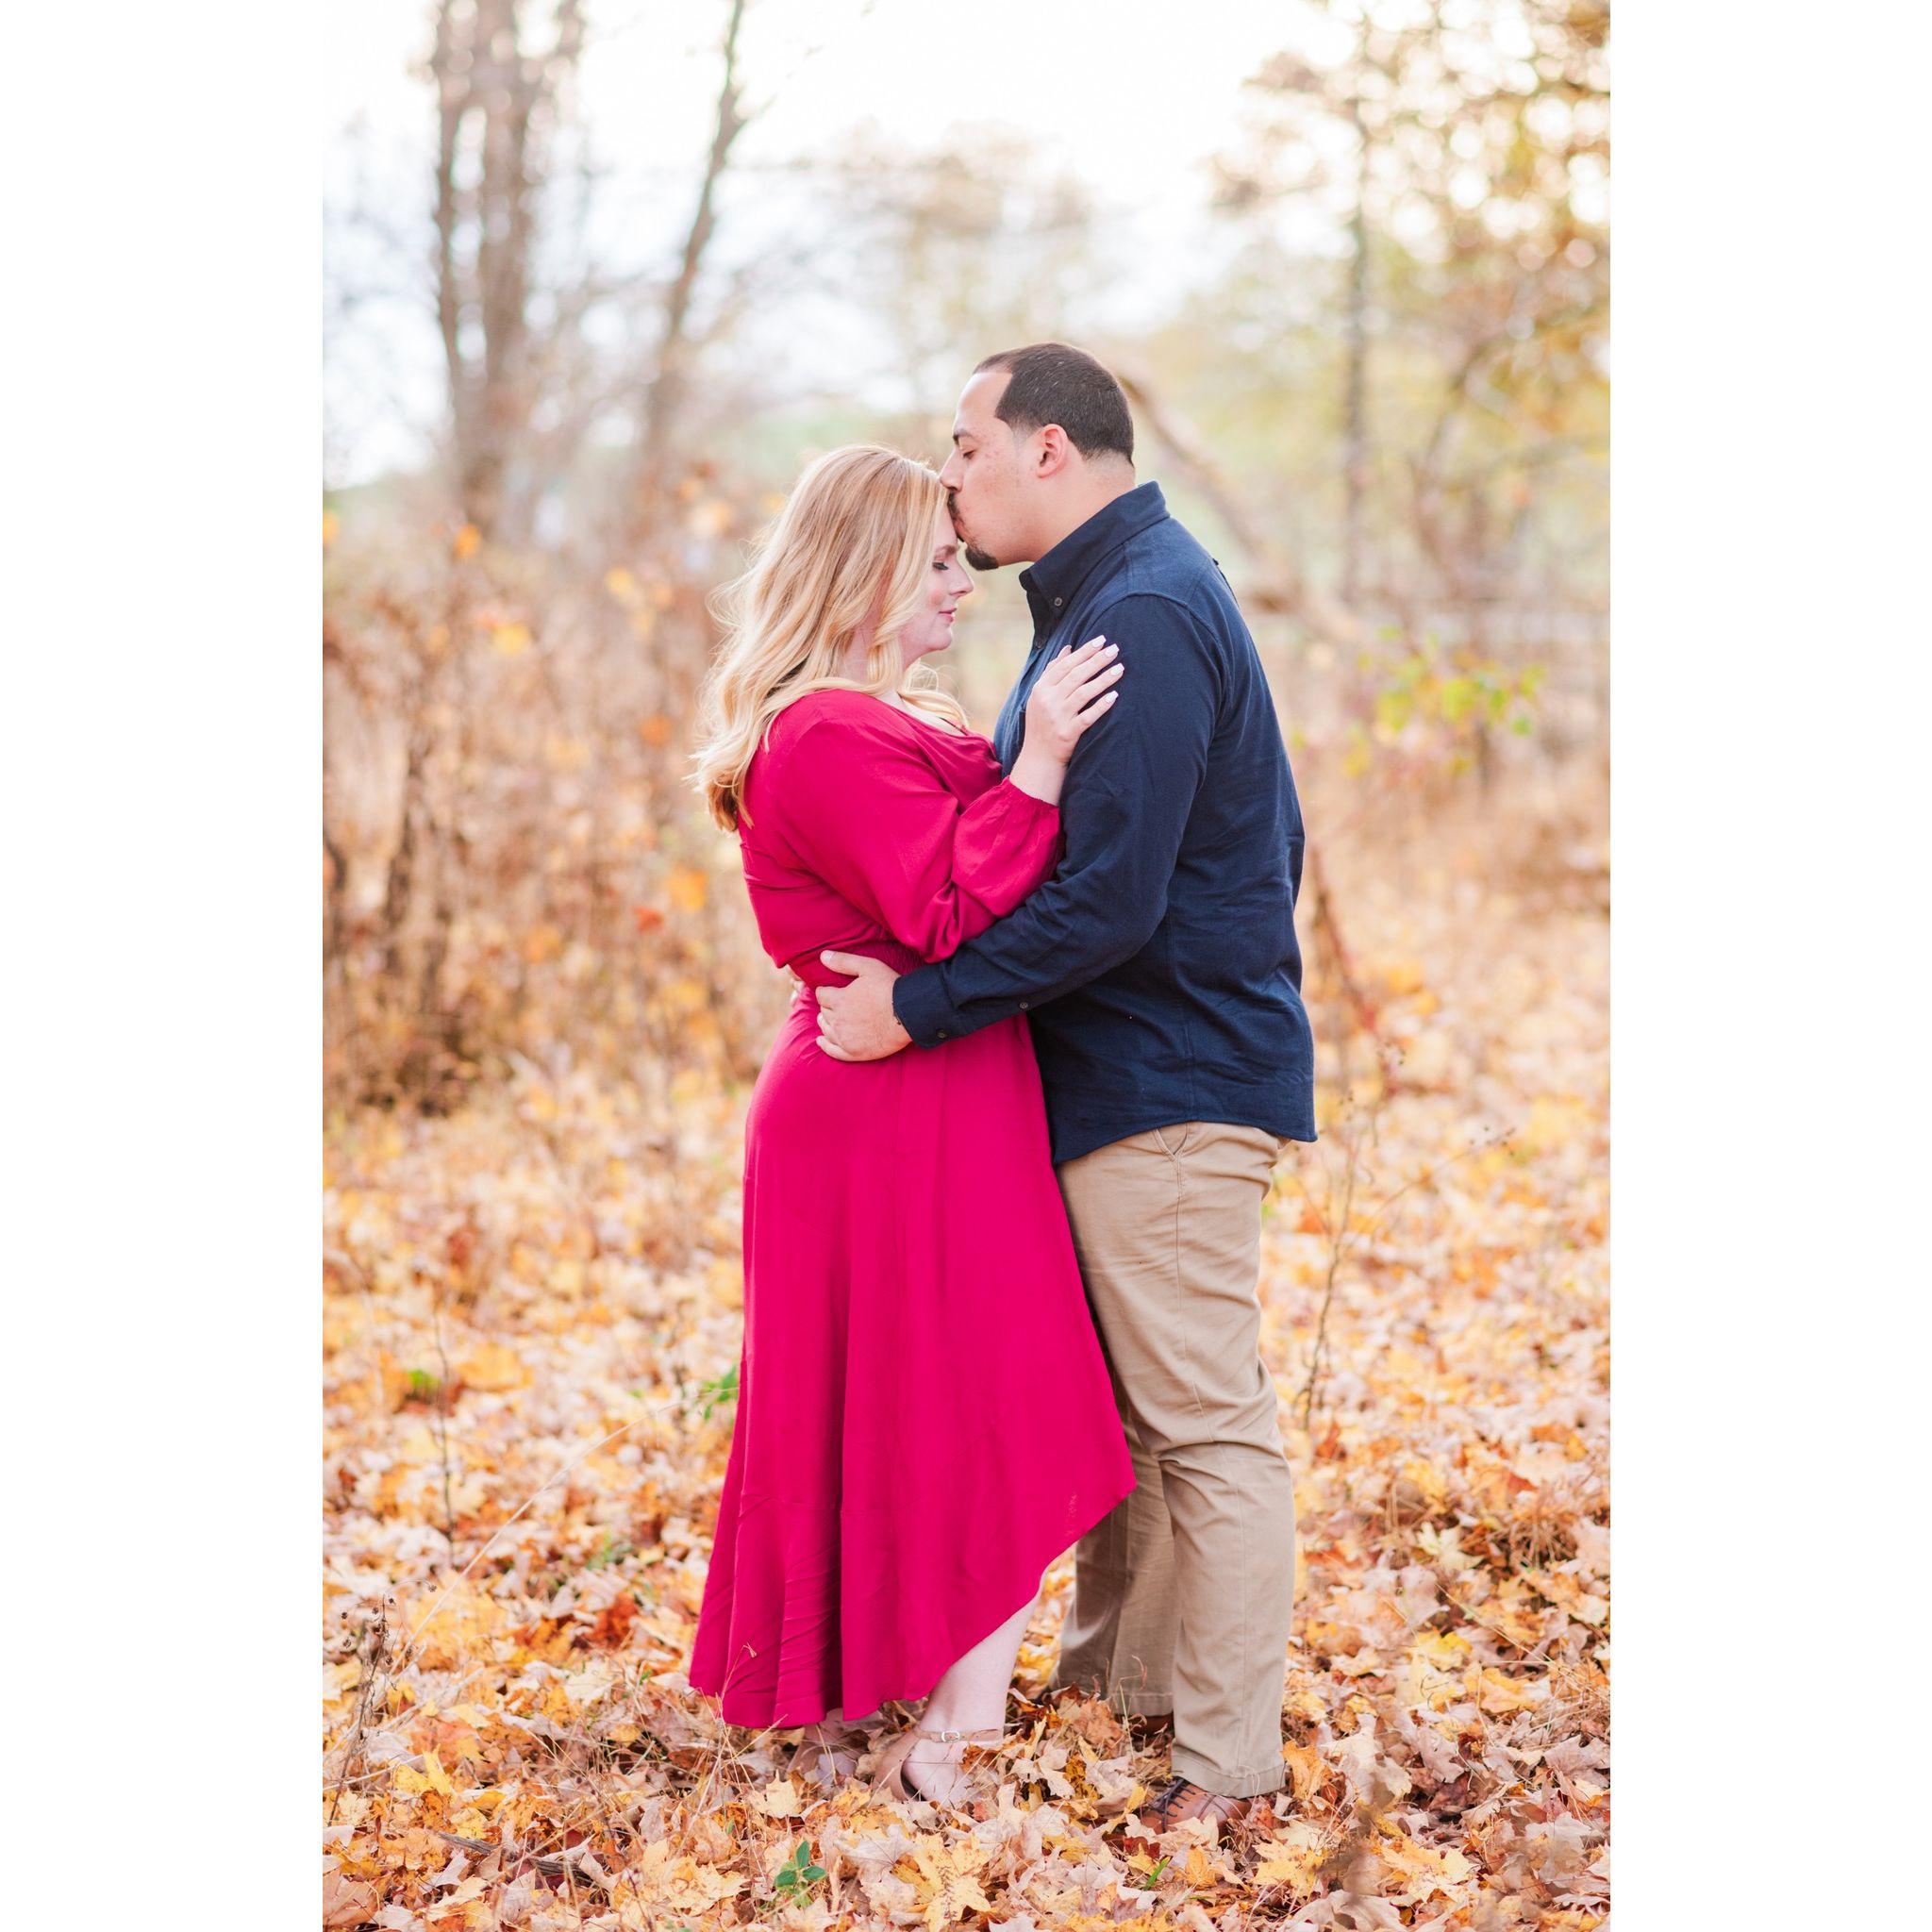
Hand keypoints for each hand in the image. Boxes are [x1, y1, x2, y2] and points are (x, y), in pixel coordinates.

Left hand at [815, 951, 911, 1060]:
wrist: (909, 1014)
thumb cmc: (890, 988)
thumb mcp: (868, 966)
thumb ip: (843, 961)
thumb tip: (822, 955)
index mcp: (839, 999)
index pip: (821, 995)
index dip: (825, 991)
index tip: (831, 990)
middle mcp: (838, 1020)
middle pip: (824, 1012)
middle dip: (827, 1006)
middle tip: (835, 1004)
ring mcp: (845, 1038)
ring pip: (826, 1030)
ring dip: (825, 1022)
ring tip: (828, 1019)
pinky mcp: (854, 1052)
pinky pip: (832, 1051)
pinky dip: (825, 1045)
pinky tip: (821, 1041)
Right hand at [1012, 635, 1121, 802]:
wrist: (1038, 756)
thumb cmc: (1042, 722)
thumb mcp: (1040, 695)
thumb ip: (1052, 671)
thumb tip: (1067, 648)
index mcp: (1041, 688)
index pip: (1065, 665)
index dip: (1084, 652)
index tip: (1101, 640)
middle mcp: (1048, 700)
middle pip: (1076, 676)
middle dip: (1097, 661)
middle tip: (1115, 649)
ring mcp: (1058, 717)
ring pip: (1084, 693)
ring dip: (1103, 679)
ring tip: (1120, 669)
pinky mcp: (1067, 733)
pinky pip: (1087, 717)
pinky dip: (1101, 706)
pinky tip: (1114, 696)